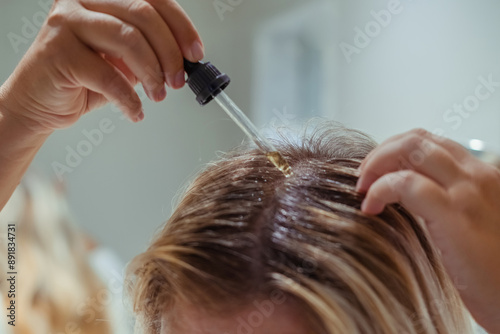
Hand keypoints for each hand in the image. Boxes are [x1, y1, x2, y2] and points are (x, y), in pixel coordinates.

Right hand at [0, 0, 203, 131]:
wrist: (40, 103)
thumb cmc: (82, 79)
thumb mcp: (123, 59)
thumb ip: (150, 50)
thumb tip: (186, 59)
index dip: (180, 26)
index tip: (195, 53)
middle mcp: (82, 1)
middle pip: (144, 15)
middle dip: (170, 53)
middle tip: (178, 80)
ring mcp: (67, 23)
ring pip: (129, 40)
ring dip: (153, 74)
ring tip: (158, 94)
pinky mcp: (58, 52)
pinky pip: (109, 76)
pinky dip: (130, 99)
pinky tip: (135, 110)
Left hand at [357, 128, 499, 332]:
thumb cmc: (495, 269)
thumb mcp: (471, 224)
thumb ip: (444, 203)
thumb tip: (403, 196)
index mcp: (481, 176)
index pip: (430, 143)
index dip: (395, 151)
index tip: (376, 172)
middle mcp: (477, 176)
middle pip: (416, 139)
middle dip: (380, 153)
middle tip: (364, 178)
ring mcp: (468, 192)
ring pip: (410, 149)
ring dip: (376, 164)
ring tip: (363, 189)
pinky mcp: (455, 215)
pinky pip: (405, 183)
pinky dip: (379, 189)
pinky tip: (370, 207)